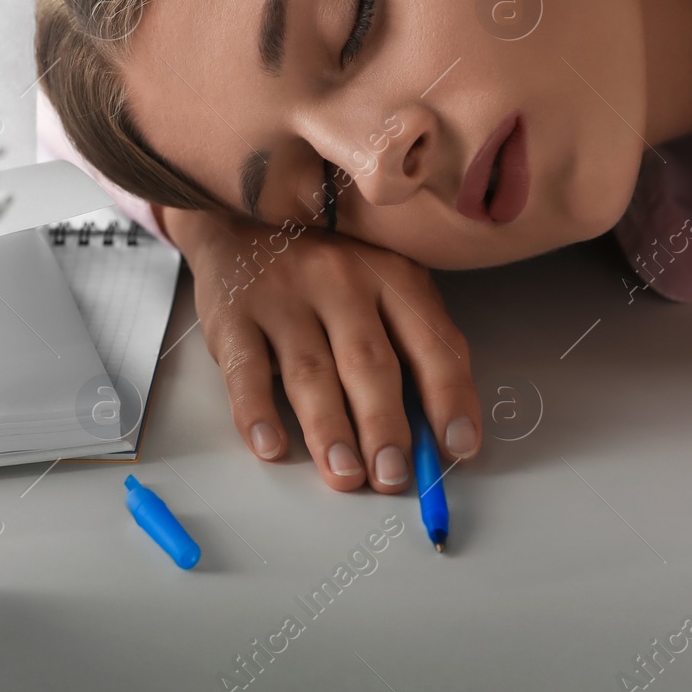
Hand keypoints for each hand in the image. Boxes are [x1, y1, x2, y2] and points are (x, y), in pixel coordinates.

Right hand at [159, 205, 480, 493]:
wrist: (242, 215)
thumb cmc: (328, 265)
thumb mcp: (382, 282)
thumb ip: (411, 345)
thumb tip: (437, 432)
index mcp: (392, 276)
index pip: (431, 342)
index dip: (449, 398)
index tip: (458, 447)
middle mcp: (341, 280)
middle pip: (369, 362)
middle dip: (385, 425)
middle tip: (394, 476)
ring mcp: (284, 295)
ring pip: (311, 372)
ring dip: (329, 430)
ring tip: (345, 475)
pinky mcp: (234, 314)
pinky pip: (245, 370)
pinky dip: (256, 413)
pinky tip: (271, 447)